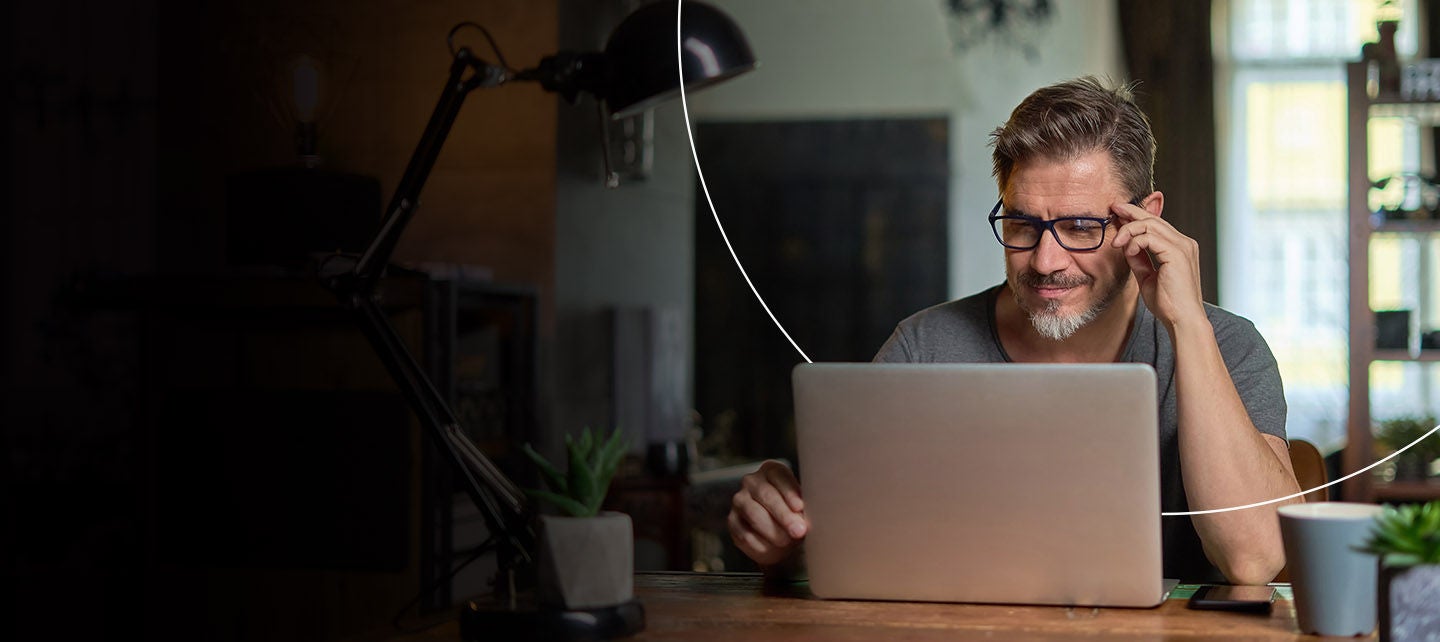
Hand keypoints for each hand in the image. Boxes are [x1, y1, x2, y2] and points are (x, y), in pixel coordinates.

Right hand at [728, 459, 807, 567]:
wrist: (781, 538)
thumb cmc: (794, 516)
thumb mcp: (802, 508)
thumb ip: (802, 508)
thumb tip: (804, 518)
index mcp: (771, 471)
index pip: (779, 476)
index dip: (790, 492)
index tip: (800, 507)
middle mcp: (752, 481)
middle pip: (766, 495)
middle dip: (784, 515)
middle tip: (798, 530)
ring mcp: (739, 501)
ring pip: (754, 514)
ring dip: (772, 530)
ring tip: (787, 541)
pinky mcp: (732, 521)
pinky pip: (745, 533)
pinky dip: (761, 543)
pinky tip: (773, 548)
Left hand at [1109, 197, 1205, 329]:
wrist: (1182, 320)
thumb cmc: (1168, 303)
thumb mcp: (1147, 276)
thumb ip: (1139, 259)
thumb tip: (1126, 246)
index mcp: (1180, 247)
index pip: (1157, 224)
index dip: (1136, 215)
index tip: (1118, 213)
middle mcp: (1184, 243)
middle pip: (1153, 218)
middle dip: (1131, 212)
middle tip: (1113, 209)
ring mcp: (1183, 246)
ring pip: (1150, 224)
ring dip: (1128, 230)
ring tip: (1116, 242)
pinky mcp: (1177, 253)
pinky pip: (1150, 237)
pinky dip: (1135, 242)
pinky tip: (1128, 251)